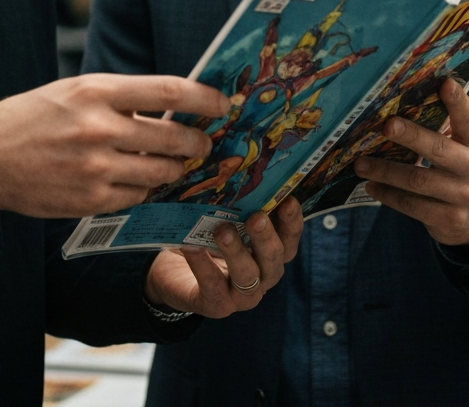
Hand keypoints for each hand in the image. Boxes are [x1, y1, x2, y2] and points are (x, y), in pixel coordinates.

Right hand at [0, 73, 228, 217]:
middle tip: (203, 142)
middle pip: (172, 136)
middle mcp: (99, 128)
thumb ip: (119, 97)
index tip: (223, 103)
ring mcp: (96, 168)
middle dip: (196, 142)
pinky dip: (145, 189)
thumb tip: (168, 106)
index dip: (203, 97)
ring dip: (174, 168)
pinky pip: (137, 196)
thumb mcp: (73, 90)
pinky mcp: (91, 200)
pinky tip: (140, 180)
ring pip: (160, 172)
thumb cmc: (32, 117)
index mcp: (96, 91)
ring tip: (174, 162)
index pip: (167, 90)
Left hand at [143, 198, 302, 317]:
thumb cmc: (207, 237)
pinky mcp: (216, 305)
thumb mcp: (225, 219)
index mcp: (271, 253)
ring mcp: (242, 295)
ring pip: (248, 276)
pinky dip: (203, 266)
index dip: (292, 221)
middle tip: (256, 217)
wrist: (176, 273)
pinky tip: (192, 247)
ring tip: (223, 231)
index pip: (290, 238)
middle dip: (266, 237)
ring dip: (237, 252)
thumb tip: (239, 163)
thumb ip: (237, 202)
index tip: (288, 200)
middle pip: (274, 259)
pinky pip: (213, 287)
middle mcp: (263, 276)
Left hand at [355, 77, 468, 246]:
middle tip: (385, 126)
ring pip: (417, 179)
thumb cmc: (459, 168)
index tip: (445, 83)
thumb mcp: (463, 146)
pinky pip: (411, 205)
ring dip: (384, 170)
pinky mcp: (449, 218)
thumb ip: (445, 124)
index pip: (468, 119)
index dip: (458, 101)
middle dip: (410, 136)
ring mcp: (464, 196)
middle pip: (437, 149)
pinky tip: (371, 186)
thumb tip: (403, 96)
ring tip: (360, 163)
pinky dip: (387, 194)